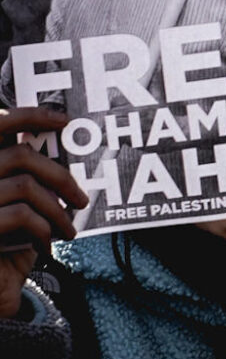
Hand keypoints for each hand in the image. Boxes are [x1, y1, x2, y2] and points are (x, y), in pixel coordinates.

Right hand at [0, 106, 84, 320]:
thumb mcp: (9, 209)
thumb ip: (21, 180)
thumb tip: (60, 154)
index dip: (29, 114)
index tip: (65, 120)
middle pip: (20, 156)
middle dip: (60, 176)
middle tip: (82, 201)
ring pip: (26, 186)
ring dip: (57, 208)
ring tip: (69, 230)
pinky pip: (21, 215)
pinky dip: (43, 227)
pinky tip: (47, 244)